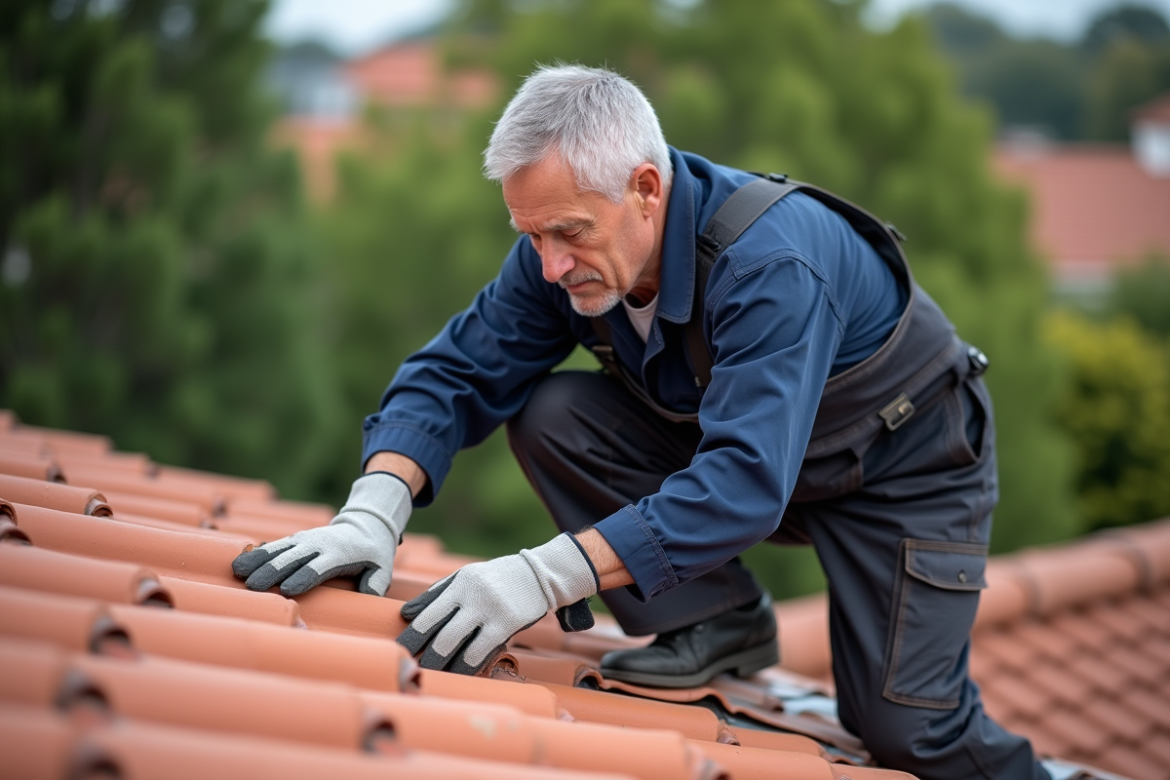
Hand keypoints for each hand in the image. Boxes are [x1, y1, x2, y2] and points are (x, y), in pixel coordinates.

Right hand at [231, 472, 410, 595]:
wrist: (366, 524)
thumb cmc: (374, 552)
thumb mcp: (384, 567)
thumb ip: (377, 583)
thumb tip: (368, 596)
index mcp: (339, 553)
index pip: (319, 566)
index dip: (304, 577)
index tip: (287, 589)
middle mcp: (319, 544)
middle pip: (293, 559)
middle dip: (273, 572)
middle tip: (253, 586)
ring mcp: (306, 539)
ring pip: (279, 549)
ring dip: (258, 560)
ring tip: (237, 571)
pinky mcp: (297, 539)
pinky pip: (275, 545)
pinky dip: (258, 553)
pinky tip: (239, 562)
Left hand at [396, 533, 598, 674]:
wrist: (538, 573)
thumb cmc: (495, 577)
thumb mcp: (466, 576)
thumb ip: (436, 593)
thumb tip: (406, 613)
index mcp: (460, 583)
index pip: (429, 613)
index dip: (413, 635)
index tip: (399, 650)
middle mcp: (473, 597)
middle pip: (443, 634)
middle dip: (426, 655)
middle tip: (414, 668)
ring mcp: (491, 611)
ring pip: (462, 646)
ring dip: (445, 665)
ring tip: (433, 675)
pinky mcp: (508, 624)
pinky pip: (483, 651)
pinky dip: (469, 666)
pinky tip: (459, 673)